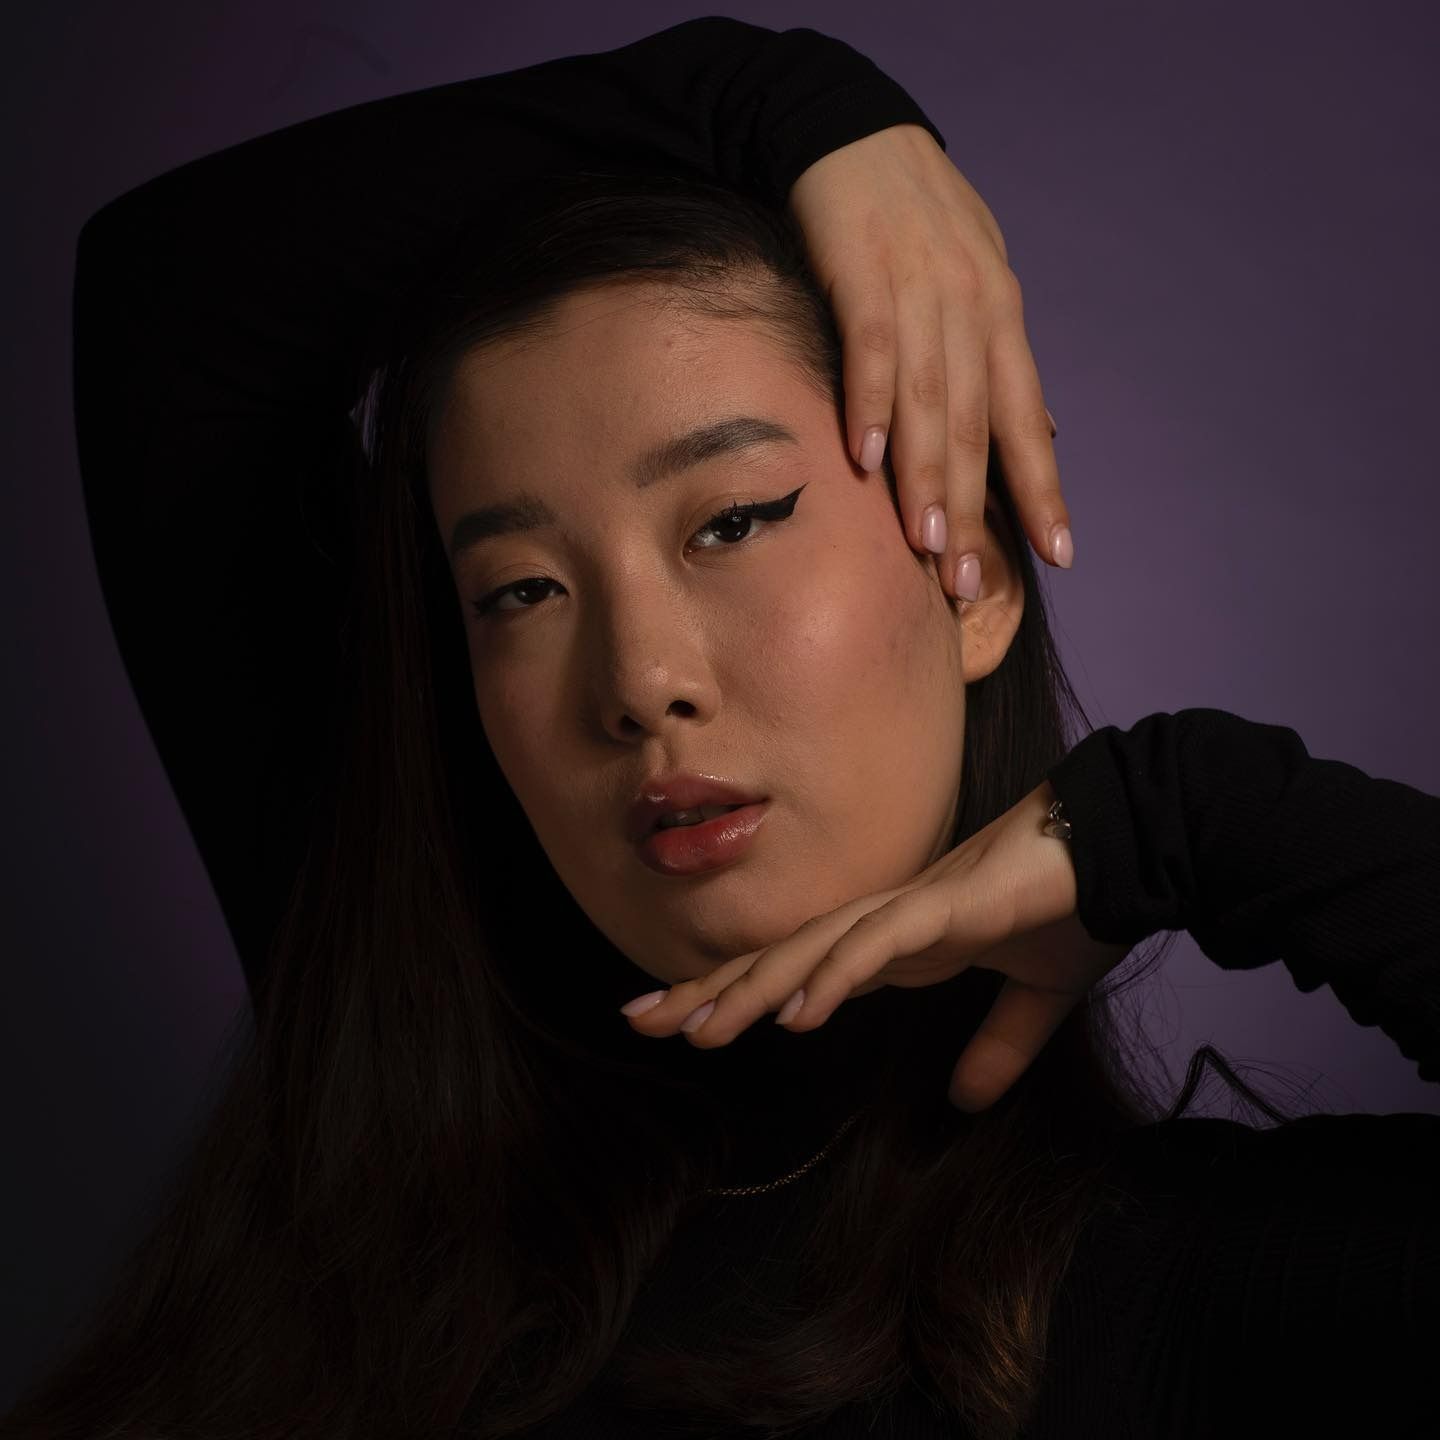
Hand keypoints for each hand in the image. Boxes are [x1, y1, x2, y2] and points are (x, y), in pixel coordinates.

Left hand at [619, 781, 1132, 1111]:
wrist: (1130, 849)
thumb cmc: (1077, 908)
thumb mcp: (1032, 1002)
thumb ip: (995, 1048)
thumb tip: (963, 1099)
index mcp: (896, 943)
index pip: (799, 970)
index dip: (735, 992)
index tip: (679, 1021)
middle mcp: (887, 921)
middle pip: (781, 956)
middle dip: (709, 988)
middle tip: (638, 1019)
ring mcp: (913, 910)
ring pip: (814, 949)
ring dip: (754, 987)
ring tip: (695, 1027)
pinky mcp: (949, 907)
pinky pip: (880, 943)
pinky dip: (836, 974)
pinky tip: (796, 1012)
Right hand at [786, 123, 1071, 600]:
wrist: (854, 131)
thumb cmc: (915, 220)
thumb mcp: (978, 284)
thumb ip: (1002, 364)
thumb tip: (1045, 433)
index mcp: (1001, 319)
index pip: (1026, 421)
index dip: (1042, 490)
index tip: (1060, 557)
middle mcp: (972, 309)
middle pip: (977, 424)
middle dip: (977, 508)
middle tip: (972, 581)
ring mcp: (920, 290)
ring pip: (931, 396)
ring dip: (927, 473)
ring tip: (928, 543)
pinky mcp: (864, 271)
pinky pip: (871, 346)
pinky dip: (868, 401)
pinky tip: (864, 458)